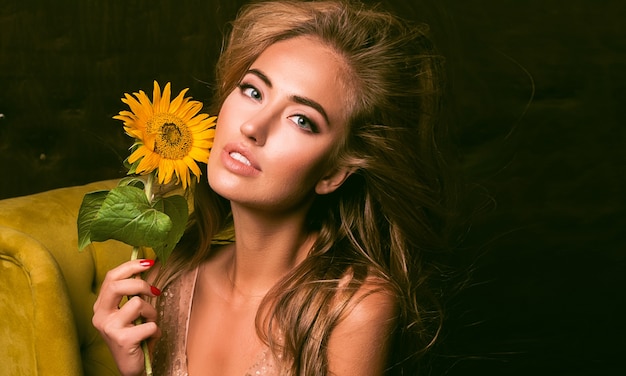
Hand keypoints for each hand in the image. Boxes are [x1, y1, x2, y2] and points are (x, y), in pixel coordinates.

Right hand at [93, 259, 161, 375]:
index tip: (149, 262)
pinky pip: (148, 324)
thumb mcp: (130, 312)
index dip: (131, 266)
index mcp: (102, 306)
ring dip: (151, 312)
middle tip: (155, 292)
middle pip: (117, 286)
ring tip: (150, 323)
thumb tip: (146, 266)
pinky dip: (155, 329)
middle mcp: (100, 315)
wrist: (132, 367)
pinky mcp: (121, 340)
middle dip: (140, 285)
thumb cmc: (134, 336)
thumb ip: (132, 293)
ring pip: (136, 303)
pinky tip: (149, 338)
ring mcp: (109, 328)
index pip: (111, 277)